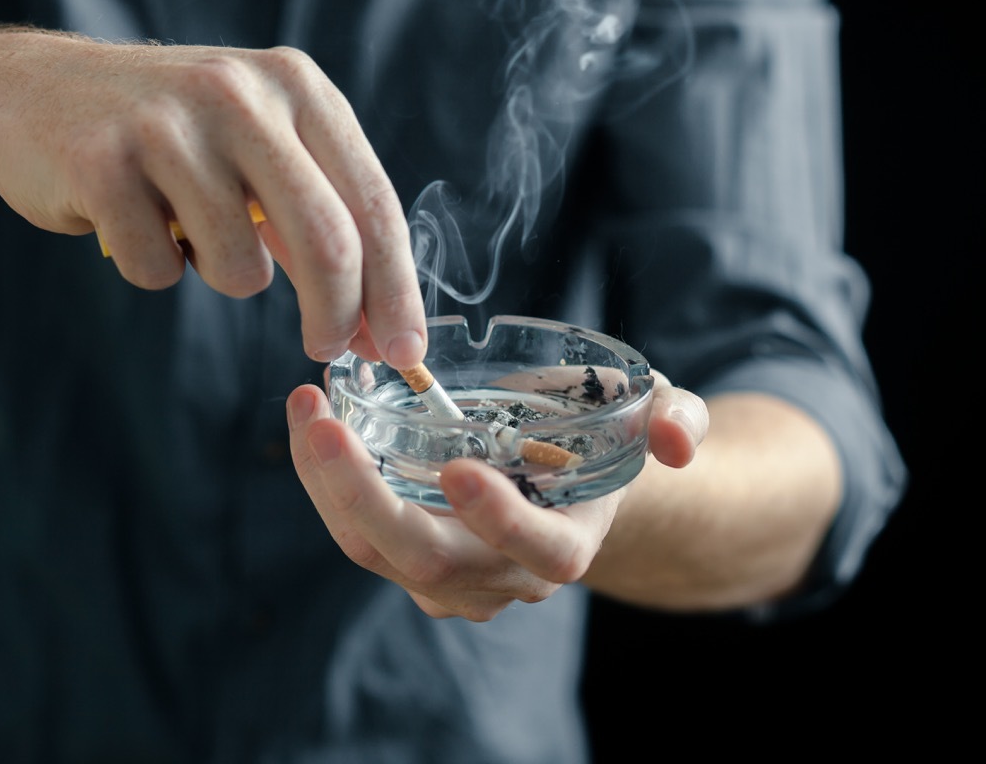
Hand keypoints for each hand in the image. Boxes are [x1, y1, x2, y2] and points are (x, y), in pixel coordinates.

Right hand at [0, 33, 425, 366]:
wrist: (35, 95)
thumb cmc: (172, 138)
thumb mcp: (262, 150)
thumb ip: (323, 225)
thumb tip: (378, 330)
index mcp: (298, 88)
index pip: (374, 204)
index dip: (397, 291)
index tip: (406, 353)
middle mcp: (242, 95)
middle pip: (327, 241)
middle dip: (336, 315)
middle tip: (327, 350)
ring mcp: (170, 125)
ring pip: (240, 269)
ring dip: (224, 277)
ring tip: (190, 232)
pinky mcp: (103, 161)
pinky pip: (161, 271)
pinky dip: (156, 269)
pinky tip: (134, 222)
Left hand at [286, 370, 706, 620]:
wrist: (563, 473)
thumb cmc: (608, 437)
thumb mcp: (658, 412)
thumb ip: (678, 418)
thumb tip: (678, 440)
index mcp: (567, 544)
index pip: (539, 553)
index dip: (501, 521)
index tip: (460, 468)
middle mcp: (504, 575)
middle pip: (431, 562)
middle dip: (369, 497)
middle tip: (328, 424)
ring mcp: (450, 575)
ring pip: (377, 552)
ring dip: (329, 485)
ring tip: (307, 410)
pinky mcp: (407, 557)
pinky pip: (356, 533)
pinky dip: (325, 483)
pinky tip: (313, 426)